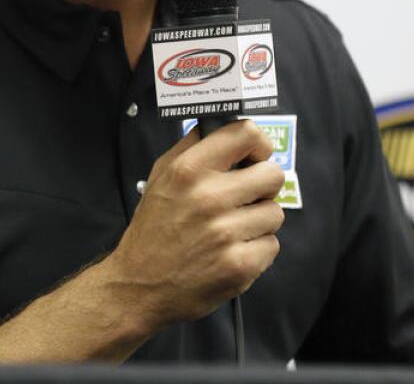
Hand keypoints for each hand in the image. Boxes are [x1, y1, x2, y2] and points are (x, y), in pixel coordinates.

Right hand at [104, 120, 284, 328]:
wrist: (138, 287)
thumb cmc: (152, 229)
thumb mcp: (160, 176)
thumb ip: (192, 147)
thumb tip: (222, 125)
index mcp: (189, 170)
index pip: (247, 134)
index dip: (259, 144)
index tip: (254, 157)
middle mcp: (209, 197)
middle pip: (273, 174)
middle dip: (263, 186)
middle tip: (246, 198)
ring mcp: (226, 233)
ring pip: (275, 213)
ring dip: (259, 222)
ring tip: (234, 230)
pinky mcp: (239, 266)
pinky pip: (272, 245)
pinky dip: (256, 250)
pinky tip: (233, 252)